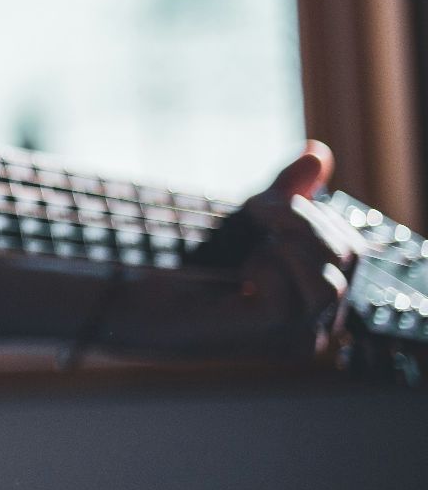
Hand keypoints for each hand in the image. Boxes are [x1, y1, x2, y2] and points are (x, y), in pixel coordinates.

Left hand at [110, 142, 365, 355]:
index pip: (351, 250)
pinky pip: (291, 297)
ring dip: (290, 240)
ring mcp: (296, 338)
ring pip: (332, 281)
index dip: (317, 214)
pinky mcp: (269, 337)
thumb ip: (288, 192)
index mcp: (319, 301)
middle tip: (255, 208)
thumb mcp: (250, 222)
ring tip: (252, 232)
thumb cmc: (193, 266)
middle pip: (347, 258)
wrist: (138, 300)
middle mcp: (317, 326)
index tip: (267, 201)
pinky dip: (266, 268)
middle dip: (302, 218)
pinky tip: (239, 270)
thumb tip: (318, 152)